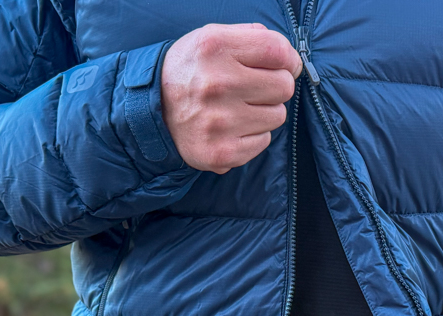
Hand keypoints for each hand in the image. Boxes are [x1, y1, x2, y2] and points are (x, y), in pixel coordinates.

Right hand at [160, 23, 302, 173]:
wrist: (152, 111)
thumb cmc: (191, 71)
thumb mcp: (211, 37)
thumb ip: (251, 36)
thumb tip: (290, 57)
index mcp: (215, 48)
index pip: (278, 51)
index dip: (289, 59)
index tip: (284, 66)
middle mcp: (217, 84)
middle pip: (284, 86)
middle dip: (274, 86)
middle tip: (253, 88)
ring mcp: (219, 122)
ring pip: (277, 116)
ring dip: (264, 111)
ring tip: (238, 108)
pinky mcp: (222, 152)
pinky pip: (264, 141)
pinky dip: (253, 135)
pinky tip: (232, 127)